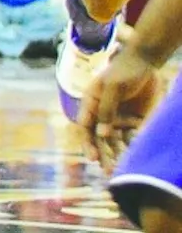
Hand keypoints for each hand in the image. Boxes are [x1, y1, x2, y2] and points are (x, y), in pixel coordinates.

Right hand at [78, 49, 162, 171]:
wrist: (145, 61)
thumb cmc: (124, 70)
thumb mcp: (113, 87)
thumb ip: (107, 110)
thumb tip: (103, 134)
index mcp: (90, 104)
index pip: (85, 127)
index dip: (87, 143)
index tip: (92, 158)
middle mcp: (101, 113)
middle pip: (99, 138)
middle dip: (102, 154)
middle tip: (107, 171)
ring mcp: (117, 117)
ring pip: (114, 141)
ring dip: (116, 155)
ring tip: (119, 170)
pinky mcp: (133, 120)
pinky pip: (131, 137)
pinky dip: (132, 148)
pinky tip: (135, 158)